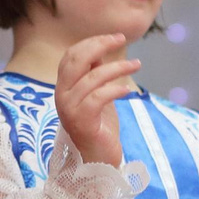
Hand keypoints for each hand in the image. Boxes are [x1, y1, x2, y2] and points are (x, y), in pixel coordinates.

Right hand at [53, 34, 137, 167]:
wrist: (97, 160)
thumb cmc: (99, 127)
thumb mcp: (98, 94)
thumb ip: (95, 74)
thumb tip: (101, 50)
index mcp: (64, 86)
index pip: (72, 55)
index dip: (92, 42)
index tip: (115, 38)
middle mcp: (61, 95)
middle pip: (76, 60)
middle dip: (100, 45)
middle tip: (121, 40)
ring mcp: (69, 108)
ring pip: (92, 77)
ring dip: (118, 68)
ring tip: (136, 65)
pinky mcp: (81, 121)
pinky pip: (98, 97)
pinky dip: (115, 89)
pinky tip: (127, 90)